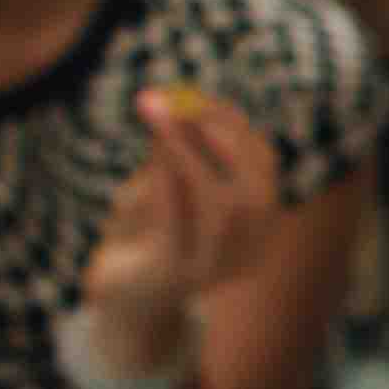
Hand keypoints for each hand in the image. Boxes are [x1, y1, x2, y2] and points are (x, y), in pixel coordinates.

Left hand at [71, 82, 278, 386]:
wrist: (124, 292)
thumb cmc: (148, 231)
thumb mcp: (165, 184)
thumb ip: (174, 152)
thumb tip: (174, 101)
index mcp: (258, 222)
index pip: (264, 165)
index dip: (234, 127)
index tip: (195, 96)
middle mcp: (250, 249)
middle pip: (255, 189)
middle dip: (219, 138)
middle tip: (177, 102)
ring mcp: (218, 269)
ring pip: (224, 209)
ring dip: (191, 155)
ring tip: (156, 119)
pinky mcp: (178, 277)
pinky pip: (179, 226)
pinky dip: (168, 185)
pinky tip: (151, 156)